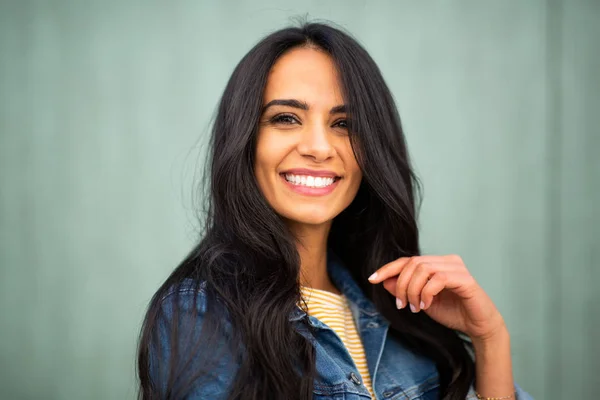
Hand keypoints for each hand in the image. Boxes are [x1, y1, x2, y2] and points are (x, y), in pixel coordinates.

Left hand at [368, 254, 505, 341]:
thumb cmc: (453, 313)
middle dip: (401, 285)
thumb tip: (385, 281)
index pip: (408, 260)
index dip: (388, 268)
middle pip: (413, 263)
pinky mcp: (465, 279)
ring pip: (423, 268)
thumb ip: (405, 290)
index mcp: (436, 263)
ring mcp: (457, 267)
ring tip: (415, 307)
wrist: (478, 327)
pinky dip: (426, 292)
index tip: (372, 279)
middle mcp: (447, 261)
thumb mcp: (421, 302)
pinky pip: (438, 279)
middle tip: (402, 305)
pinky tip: (426, 305)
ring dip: (413, 290)